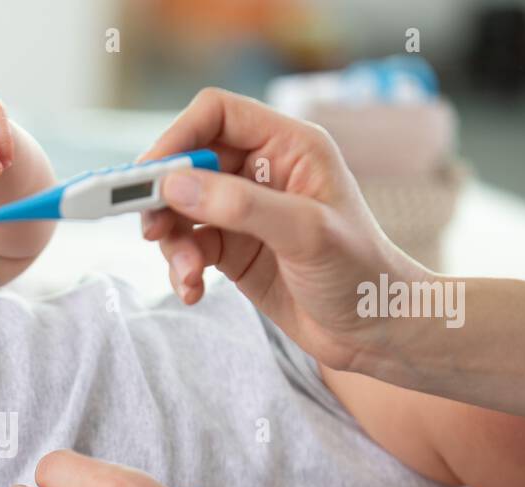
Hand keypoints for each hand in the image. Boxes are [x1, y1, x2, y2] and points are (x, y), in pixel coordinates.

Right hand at [138, 87, 429, 373]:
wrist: (376, 333)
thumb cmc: (360, 274)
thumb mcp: (304, 234)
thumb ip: (239, 206)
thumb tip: (174, 185)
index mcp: (289, 146)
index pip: (216, 115)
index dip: (177, 139)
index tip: (148, 178)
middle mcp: (263, 171)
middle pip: (188, 163)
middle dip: (164, 198)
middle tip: (150, 230)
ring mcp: (245, 212)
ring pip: (181, 209)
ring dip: (173, 243)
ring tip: (189, 275)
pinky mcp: (234, 250)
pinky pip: (189, 247)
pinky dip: (182, 269)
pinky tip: (194, 292)